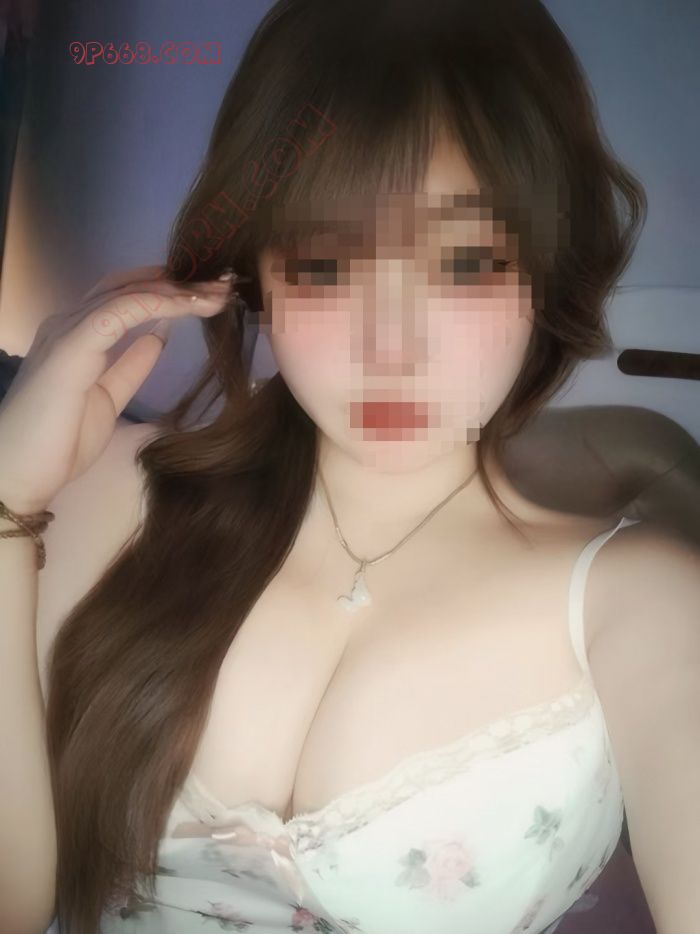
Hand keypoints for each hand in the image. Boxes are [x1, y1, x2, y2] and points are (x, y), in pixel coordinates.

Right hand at [0, 264, 232, 514]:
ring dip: (176, 290)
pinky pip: (119, 313)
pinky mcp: (70, 347)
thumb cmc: (58, 442)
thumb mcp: (108, 398)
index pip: (126, 296)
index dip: (168, 291)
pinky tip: (188, 306)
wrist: (18, 473)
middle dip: (179, 283)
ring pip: (128, 293)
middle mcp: (69, 323)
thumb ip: (131, 366)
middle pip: (129, 286)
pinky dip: (157, 304)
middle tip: (222, 285)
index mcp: (78, 335)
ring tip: (216, 293)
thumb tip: (159, 336)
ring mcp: (67, 331)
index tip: (209, 294)